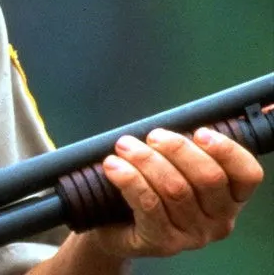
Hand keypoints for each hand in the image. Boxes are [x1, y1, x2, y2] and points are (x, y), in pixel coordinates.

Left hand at [88, 125, 264, 258]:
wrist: (113, 226)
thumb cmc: (148, 187)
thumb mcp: (172, 166)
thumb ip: (183, 147)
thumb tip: (181, 119)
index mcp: (231, 197)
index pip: (247, 174)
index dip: (227, 151)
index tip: (200, 132)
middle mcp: (219, 219)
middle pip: (208, 178)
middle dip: (177, 149)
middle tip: (152, 136)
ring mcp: (193, 235)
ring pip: (175, 190)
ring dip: (146, 161)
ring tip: (124, 146)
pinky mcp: (163, 242)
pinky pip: (149, 205)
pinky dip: (130, 180)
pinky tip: (114, 166)